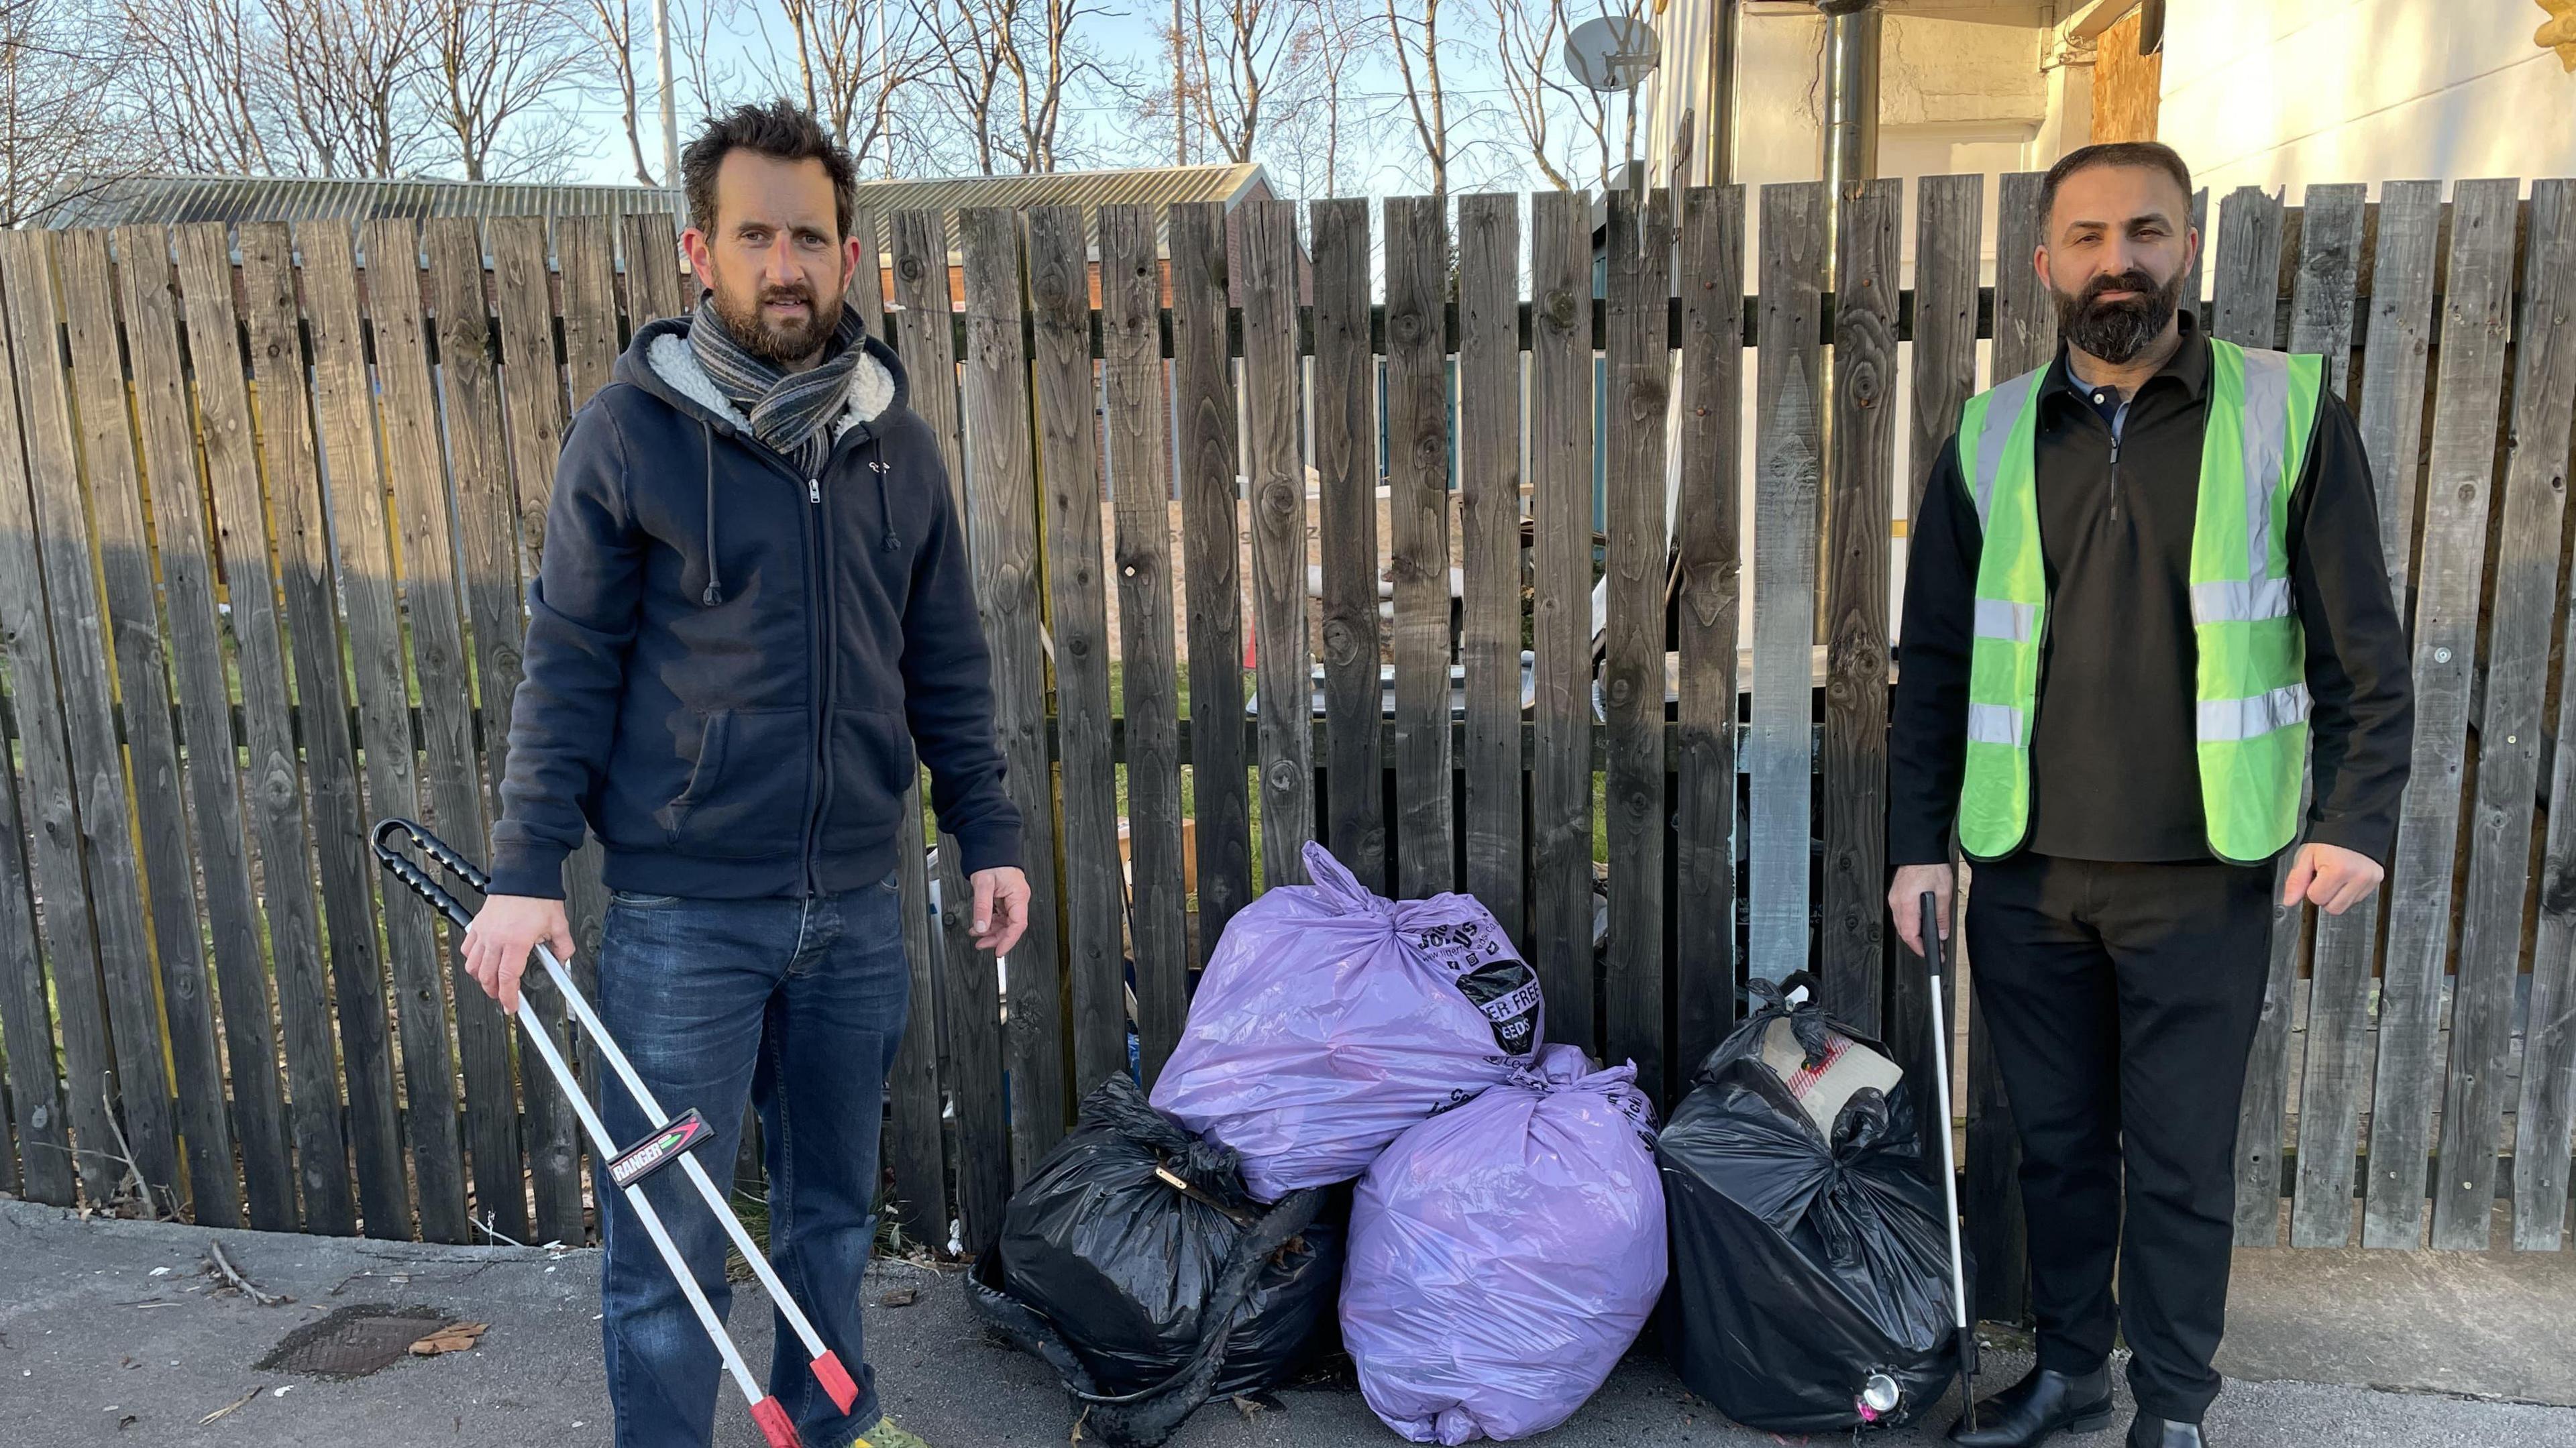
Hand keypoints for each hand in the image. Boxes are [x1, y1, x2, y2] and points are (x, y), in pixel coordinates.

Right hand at [460, 894, 572, 1012]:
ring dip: (481, 978)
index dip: (508, 997)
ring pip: (472, 965)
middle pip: (486, 976)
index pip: (508, 977)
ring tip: (491, 982)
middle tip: (503, 996)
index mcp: (516, 941)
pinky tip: (481, 961)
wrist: (523, 876)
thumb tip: (563, 961)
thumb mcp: (559, 924)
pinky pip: (466, 949)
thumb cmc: (538, 897)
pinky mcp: (477, 925)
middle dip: (494, 992)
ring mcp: (483, 932)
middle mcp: (496, 939)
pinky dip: (471, 960)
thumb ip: (563, 947)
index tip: (511, 1006)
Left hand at [970, 866, 1029, 955]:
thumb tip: (981, 927)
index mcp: (1019, 896)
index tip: (999, 951)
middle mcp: (1018, 899)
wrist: (991, 847)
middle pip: (1011, 926)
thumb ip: (982, 907)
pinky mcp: (1005, 898)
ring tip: (976, 935)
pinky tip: (979, 925)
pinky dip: (989, 922)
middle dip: (996, 938)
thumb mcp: (983, 884)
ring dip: (991, 931)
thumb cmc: (992, 860)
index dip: (1008, 940)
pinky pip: (1000, 915)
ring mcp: (1012, 899)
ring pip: (1005, 923)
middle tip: (982, 944)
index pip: (1018, 925)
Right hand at [1890, 862, 1955, 956]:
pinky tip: (1919, 923)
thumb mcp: (1944, 893)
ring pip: (1900, 925)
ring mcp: (1894, 899)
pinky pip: (1899, 915)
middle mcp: (1897, 903)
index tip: (1930, 954)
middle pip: (1903, 932)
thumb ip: (1942, 916)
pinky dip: (1909, 923)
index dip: (1920, 948)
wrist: (1920, 850)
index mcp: (1908, 903)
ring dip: (1913, 934)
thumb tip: (1941, 933)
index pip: (1910, 934)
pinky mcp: (1895, 895)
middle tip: (1934, 948)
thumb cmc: (1931, 866)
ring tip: (1928, 937)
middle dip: (1917, 944)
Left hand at [2283, 842, 2383, 915]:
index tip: (2315, 875)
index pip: (2317, 898)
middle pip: (2333, 908)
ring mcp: (2369, 880)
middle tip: (2324, 878)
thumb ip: (2296, 880)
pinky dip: (2349, 893)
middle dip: (2325, 896)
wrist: (2354, 825)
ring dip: (2337, 896)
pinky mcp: (2377, 881)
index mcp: (2339, 870)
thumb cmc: (2329, 839)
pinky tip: (2346, 878)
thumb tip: (2289, 901)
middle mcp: (2358, 877)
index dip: (2311, 888)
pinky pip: (2358, 899)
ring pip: (2346, 906)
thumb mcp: (2306, 856)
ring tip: (2335, 877)